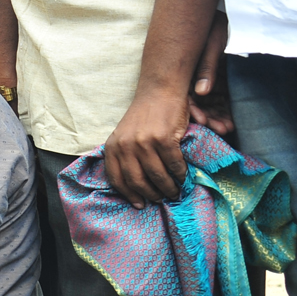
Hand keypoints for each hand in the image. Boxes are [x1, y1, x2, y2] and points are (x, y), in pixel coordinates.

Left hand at [102, 86, 190, 207]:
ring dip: (168, 188)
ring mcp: (144, 142)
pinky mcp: (164, 139)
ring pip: (157, 176)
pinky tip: (184, 178)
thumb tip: (135, 187)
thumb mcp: (125, 135)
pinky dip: (180, 175)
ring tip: (174, 192)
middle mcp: (125, 145)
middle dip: (151, 194)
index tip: (139, 204)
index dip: (128, 194)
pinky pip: (174, 165)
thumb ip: (125, 155)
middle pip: (137, 181)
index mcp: (113, 146)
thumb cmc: (145, 115)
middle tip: (161, 199)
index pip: (117, 178)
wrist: (160, 91)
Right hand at [188, 11, 232, 136]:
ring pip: (209, 104)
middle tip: (223, 130)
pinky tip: (232, 120)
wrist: (219, 12)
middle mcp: (193, 77)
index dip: (194, 111)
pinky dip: (224, 110)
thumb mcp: (210, 44)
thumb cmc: (212, 24)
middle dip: (209, 119)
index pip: (186, 95)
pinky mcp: (217, 80)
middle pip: (198, 104)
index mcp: (186, 69)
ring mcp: (205, 79)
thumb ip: (207, 67)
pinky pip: (219, 99)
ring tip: (229, 128)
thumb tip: (202, 91)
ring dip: (217, 117)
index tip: (203, 122)